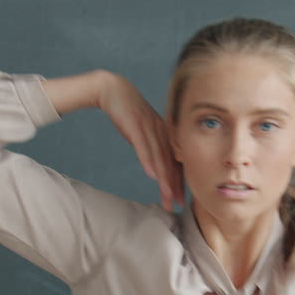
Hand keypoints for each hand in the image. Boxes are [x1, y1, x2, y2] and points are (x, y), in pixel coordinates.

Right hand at [97, 74, 184, 211]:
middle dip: (174, 185)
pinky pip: (143, 145)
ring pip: (159, 157)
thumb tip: (156, 166)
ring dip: (164, 178)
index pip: (174, 162)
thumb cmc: (128, 114)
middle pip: (169, 162)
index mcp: (165, 134)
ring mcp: (149, 127)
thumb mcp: (143, 132)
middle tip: (177, 203)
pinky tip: (151, 174)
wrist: (113, 90)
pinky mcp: (135, 124)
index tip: (180, 200)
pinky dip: (148, 160)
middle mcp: (161, 132)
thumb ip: (151, 148)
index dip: (178, 182)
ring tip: (167, 195)